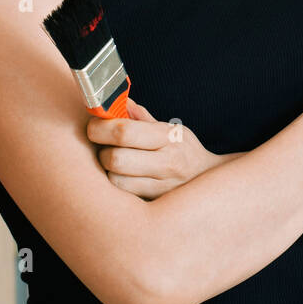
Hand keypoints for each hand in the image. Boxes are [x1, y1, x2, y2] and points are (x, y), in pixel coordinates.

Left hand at [85, 97, 240, 199]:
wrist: (208, 180)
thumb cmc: (183, 151)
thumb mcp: (170, 129)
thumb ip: (141, 117)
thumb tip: (117, 100)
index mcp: (168, 137)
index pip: (124, 132)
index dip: (101, 127)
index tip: (94, 125)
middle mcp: (166, 162)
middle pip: (115, 158)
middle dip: (101, 150)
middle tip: (103, 146)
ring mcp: (161, 186)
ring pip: (115, 180)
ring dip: (107, 171)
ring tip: (113, 163)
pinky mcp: (154, 203)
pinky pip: (123, 195)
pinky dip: (116, 186)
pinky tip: (121, 178)